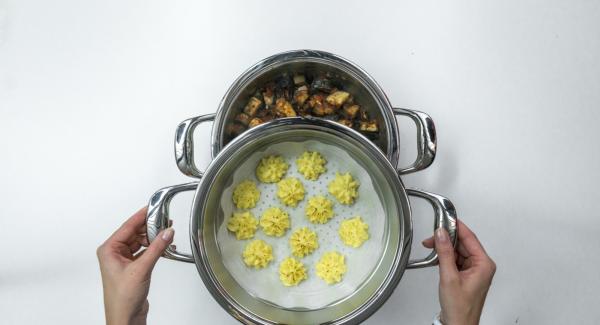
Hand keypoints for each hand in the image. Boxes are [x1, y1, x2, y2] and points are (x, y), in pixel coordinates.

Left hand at [97, 207, 173, 324]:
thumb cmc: (122, 299)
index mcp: (109, 250)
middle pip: (135, 233)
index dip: (141, 216)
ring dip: (153, 239)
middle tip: (164, 221)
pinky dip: (154, 249)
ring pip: (141, 242)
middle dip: (150, 228)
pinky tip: (163, 247)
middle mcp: (114, 253)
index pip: (127, 226)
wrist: (125, 317)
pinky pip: (144, 251)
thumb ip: (156, 248)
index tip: (152, 207)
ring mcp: (123, 260)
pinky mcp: (133, 267)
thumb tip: (166, 233)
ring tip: (166, 235)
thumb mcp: (141, 269)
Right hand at [422, 220, 495, 324]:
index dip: (457, 227)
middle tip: (432, 237)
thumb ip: (444, 252)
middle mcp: (481, 266)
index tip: (446, 219)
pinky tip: (436, 258)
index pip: (470, 238)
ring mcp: (475, 271)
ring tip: (431, 248)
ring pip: (458, 251)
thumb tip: (441, 234)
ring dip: (444, 249)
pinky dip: (445, 258)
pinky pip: (456, 260)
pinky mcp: (467, 275)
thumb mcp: (449, 276)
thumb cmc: (460, 308)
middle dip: (446, 240)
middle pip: (463, 243)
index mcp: (483, 264)